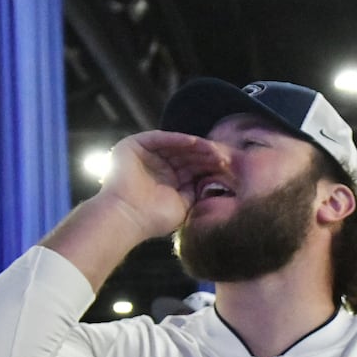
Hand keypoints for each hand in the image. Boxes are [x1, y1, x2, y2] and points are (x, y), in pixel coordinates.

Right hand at [96, 130, 234, 240]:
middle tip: (224, 156)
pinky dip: (177, 139)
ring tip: (212, 149)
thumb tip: (215, 181)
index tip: (228, 167)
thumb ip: (196, 191)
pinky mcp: (133, 146)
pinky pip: (160, 138)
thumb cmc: (153, 218)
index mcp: (168, 180)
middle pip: (186, 155)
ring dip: (195, 146)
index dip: (209, 166)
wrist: (127, 218)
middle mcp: (157, 165)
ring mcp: (146, 155)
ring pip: (175, 145)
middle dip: (205, 155)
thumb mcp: (183, 205)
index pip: (192, 167)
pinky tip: (194, 142)